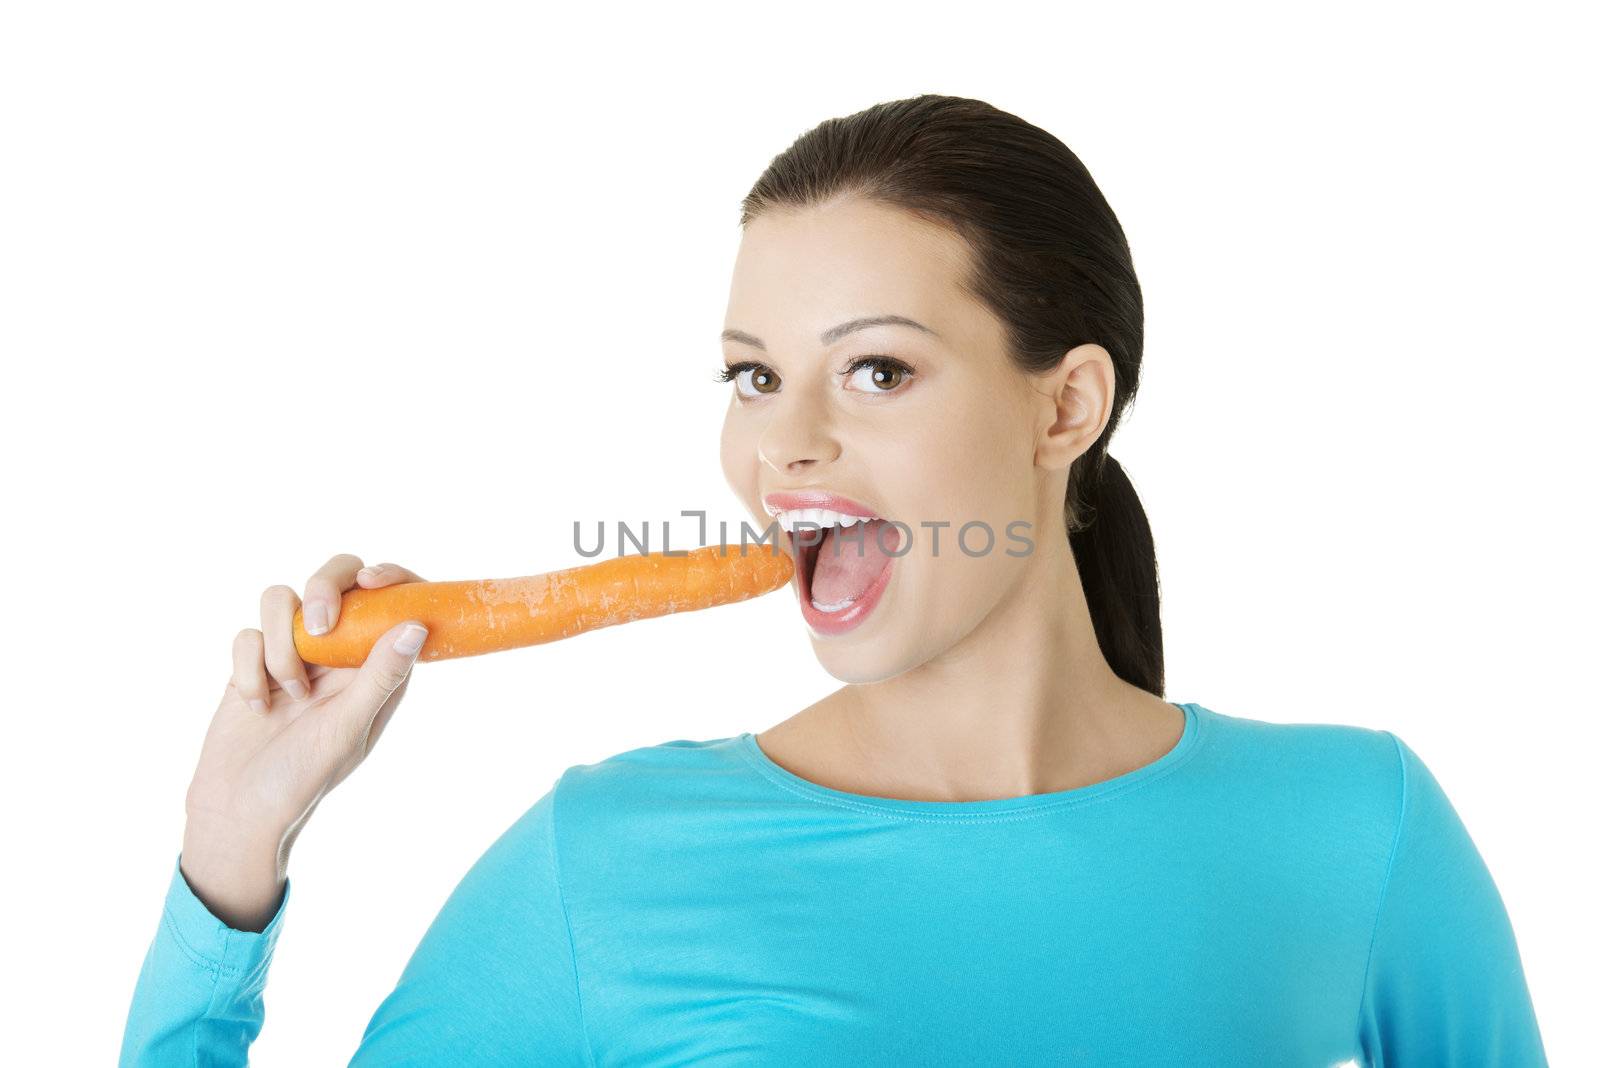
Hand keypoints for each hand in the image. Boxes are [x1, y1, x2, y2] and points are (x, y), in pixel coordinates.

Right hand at [180, 554, 428, 930]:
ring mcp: (292, 653)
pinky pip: (246, 633)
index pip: (391, 600)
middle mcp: (337, 651)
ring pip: (282, 600)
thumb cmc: (304, 778)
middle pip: (335, 578)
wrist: (238, 809)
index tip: (372, 579)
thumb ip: (380, 676)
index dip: (389, 577)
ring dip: (280, 644)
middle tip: (318, 627)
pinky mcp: (251, 661)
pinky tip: (257, 707)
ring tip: (289, 693)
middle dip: (323, 589)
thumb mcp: (348, 729)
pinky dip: (248, 668)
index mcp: (375, 665)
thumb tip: (416, 626)